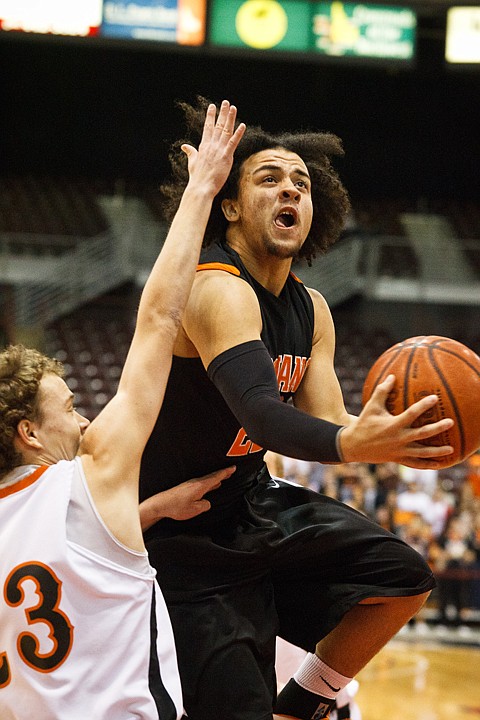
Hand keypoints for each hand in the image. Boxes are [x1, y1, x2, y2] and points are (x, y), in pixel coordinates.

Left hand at [140, 466, 235, 530]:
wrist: (160, 504)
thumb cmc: (176, 507)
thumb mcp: (195, 510)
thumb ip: (205, 505)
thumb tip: (207, 502)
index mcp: (200, 486)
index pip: (216, 477)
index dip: (225, 473)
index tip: (233, 468)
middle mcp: (196, 482)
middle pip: (212, 476)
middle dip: (222, 474)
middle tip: (230, 471)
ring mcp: (190, 484)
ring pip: (206, 480)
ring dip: (215, 478)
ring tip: (222, 478)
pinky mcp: (186, 487)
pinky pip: (201, 483)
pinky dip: (208, 483)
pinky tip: (208, 486)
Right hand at [181, 100, 245, 196]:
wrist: (201, 187)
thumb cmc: (197, 177)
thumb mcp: (192, 162)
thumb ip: (190, 152)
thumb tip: (184, 146)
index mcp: (203, 146)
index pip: (207, 127)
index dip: (210, 116)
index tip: (212, 107)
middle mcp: (211, 145)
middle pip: (218, 126)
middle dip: (222, 113)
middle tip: (225, 102)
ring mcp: (218, 150)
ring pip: (225, 131)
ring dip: (230, 118)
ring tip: (233, 108)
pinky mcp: (226, 157)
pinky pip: (233, 143)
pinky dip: (238, 134)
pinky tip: (242, 125)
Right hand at [339, 374, 453, 467]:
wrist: (354, 446)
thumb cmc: (363, 423)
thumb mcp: (371, 406)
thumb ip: (382, 391)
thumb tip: (392, 376)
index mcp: (393, 425)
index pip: (412, 413)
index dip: (423, 405)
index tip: (435, 398)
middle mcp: (398, 439)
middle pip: (422, 434)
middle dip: (437, 428)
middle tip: (450, 422)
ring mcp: (399, 451)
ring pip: (422, 453)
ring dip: (437, 452)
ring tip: (451, 449)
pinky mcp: (398, 459)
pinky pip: (415, 464)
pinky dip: (427, 464)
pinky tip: (439, 464)